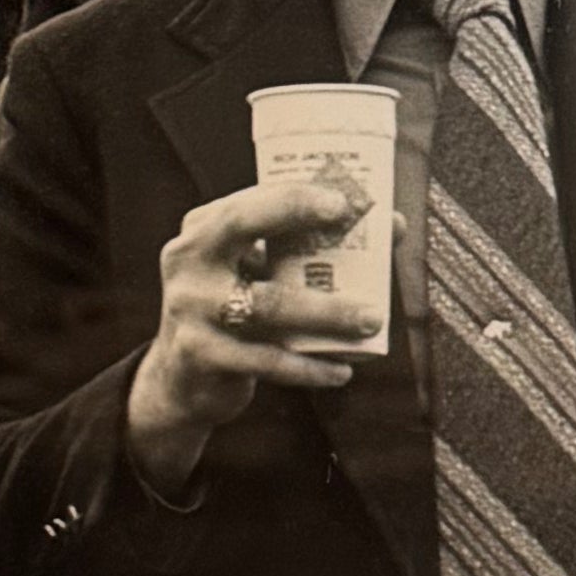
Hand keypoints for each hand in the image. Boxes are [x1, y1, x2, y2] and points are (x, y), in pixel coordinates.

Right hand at [131, 167, 371, 493]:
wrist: (182, 380)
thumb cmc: (238, 310)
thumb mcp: (258, 273)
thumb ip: (308, 248)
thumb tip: (393, 225)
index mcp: (203, 230)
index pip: (248, 201)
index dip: (293, 196)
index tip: (342, 200)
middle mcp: (189, 261)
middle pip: (242, 227)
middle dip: (296, 218)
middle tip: (349, 226)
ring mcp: (190, 308)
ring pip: (267, 304)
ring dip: (327, 312)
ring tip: (372, 319)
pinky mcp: (200, 355)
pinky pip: (265, 360)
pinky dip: (308, 367)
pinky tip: (342, 370)